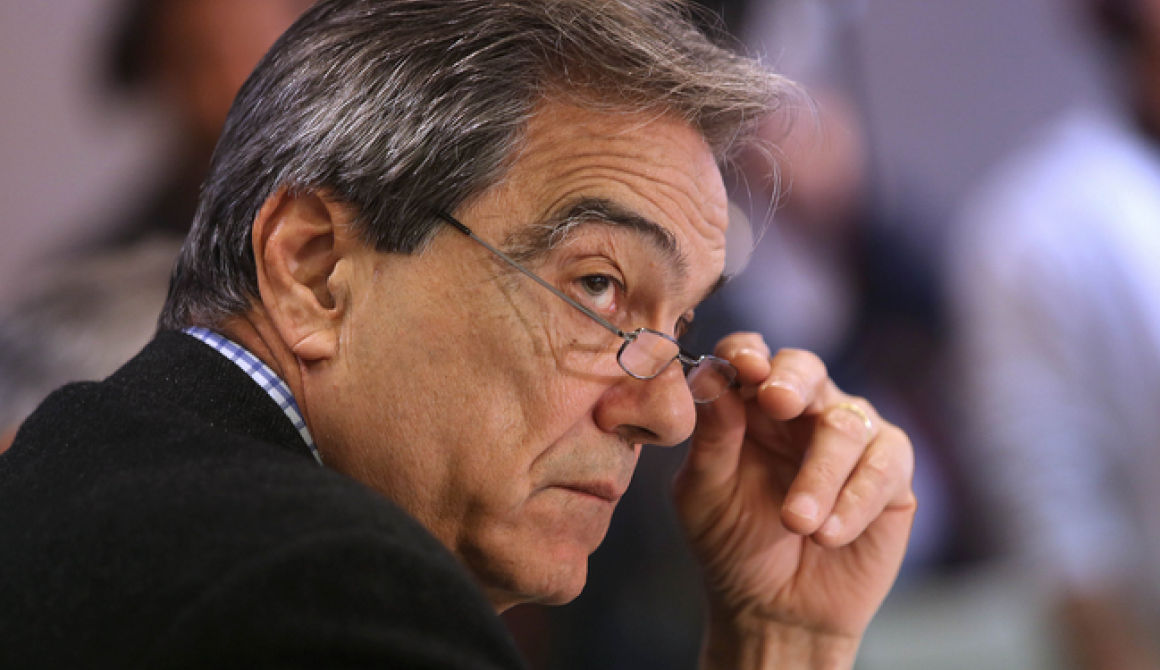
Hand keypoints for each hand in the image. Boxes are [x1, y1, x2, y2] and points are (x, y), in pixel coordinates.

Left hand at [673, 333, 915, 669]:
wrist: (775, 611)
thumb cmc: (732, 545)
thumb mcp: (705, 495)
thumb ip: (711, 438)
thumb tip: (712, 379)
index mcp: (748, 406)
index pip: (748, 356)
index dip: (746, 353)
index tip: (743, 367)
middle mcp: (801, 411)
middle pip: (805, 368)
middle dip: (793, 380)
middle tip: (779, 402)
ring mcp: (850, 437)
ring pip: (846, 422)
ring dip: (819, 474)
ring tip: (796, 522)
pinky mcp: (890, 474)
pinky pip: (885, 464)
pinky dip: (855, 499)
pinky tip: (828, 534)